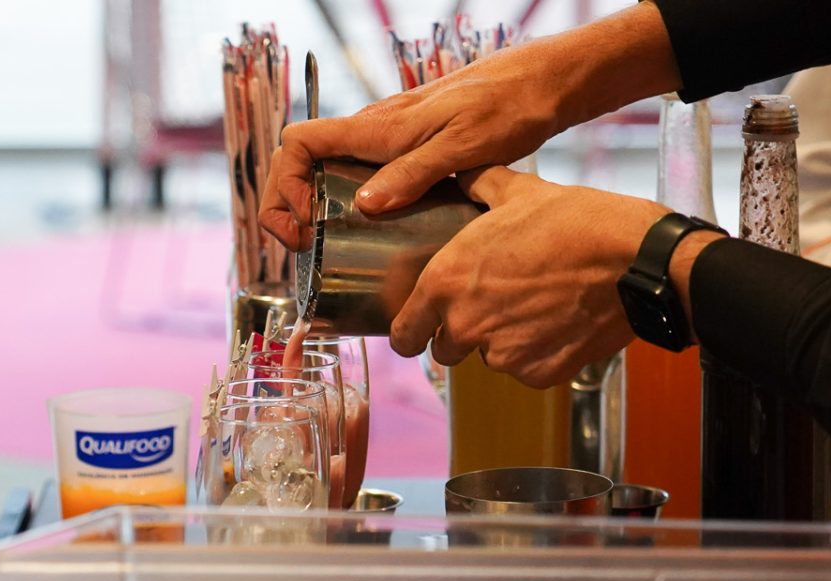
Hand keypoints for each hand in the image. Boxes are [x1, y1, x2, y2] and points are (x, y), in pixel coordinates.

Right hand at [258, 3, 679, 250]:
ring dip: (312, 205)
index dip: (286, 183)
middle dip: (288, 203)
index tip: (305, 221)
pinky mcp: (409, 149)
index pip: (298, 142)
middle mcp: (376, 130)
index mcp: (380, 126)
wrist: (544, 83)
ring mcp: (390, 139)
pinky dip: (343, 201)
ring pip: (327, 167)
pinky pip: (357, 172)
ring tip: (324, 247)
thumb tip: (364, 206)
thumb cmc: (509, 104)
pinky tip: (365, 231)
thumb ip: (413, 173)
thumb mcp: (464, 145)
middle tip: (303, 246)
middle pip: (302, 160)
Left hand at [388, 166, 668, 389]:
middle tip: (492, 306)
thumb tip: (461, 171)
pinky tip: (558, 323)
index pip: (403, 334)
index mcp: (445, 282)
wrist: (635, 261)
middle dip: (460, 334)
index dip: (411, 332)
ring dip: (501, 342)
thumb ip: (478, 186)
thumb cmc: (577, 222)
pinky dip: (536, 354)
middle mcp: (465, 325)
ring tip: (533, 307)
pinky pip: (526, 369)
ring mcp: (502, 355)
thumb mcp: (519, 192)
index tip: (421, 329)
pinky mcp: (538, 373)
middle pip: (444, 350)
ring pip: (488, 358)